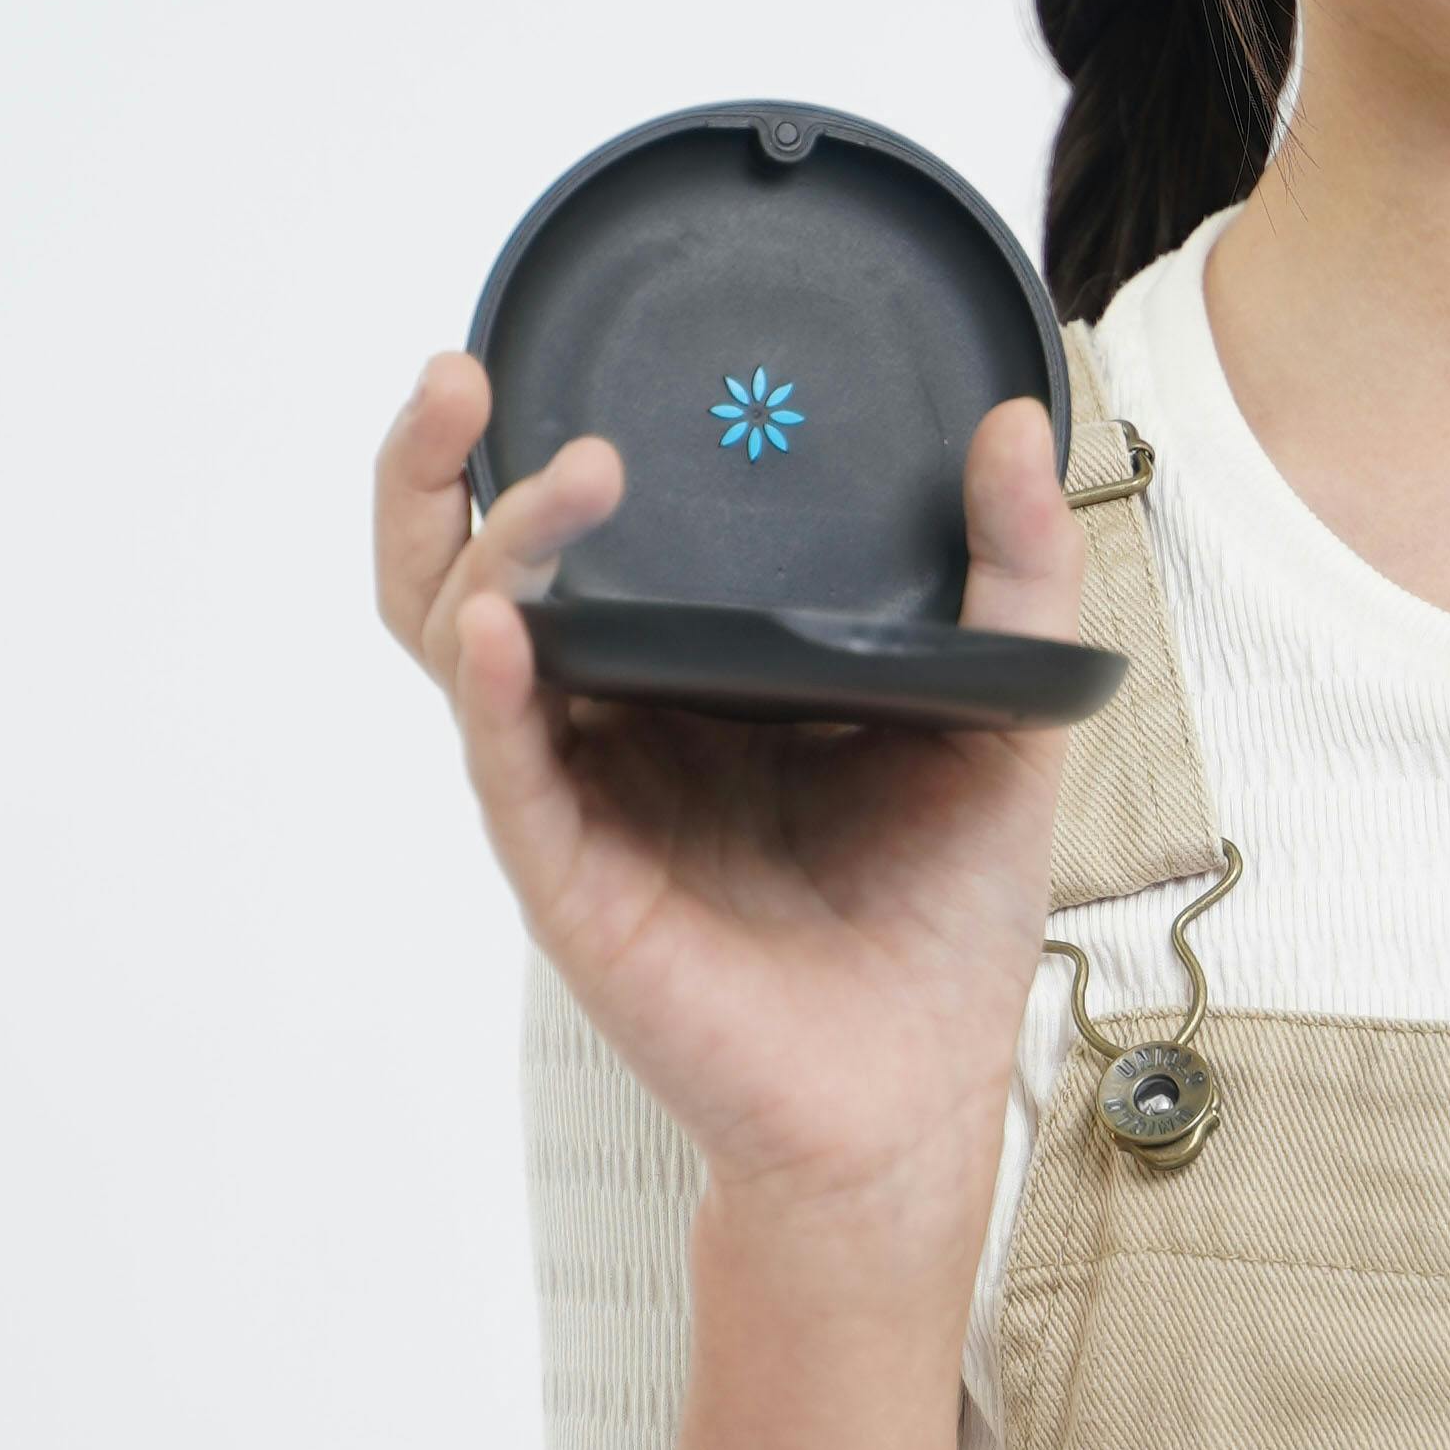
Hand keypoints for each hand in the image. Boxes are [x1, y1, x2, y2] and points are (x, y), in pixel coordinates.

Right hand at [372, 352, 1091, 1229]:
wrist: (916, 1099)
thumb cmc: (939, 917)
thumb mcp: (1003, 715)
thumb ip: (1015, 573)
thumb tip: (1014, 419)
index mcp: (690, 675)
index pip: (582, 538)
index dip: (537, 443)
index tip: (553, 349)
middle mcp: (613, 723)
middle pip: (468, 572)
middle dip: (434, 468)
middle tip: (467, 375)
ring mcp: (582, 797)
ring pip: (465, 650)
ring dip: (486, 547)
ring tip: (547, 468)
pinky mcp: (575, 880)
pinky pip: (511, 770)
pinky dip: (498, 692)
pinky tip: (511, 628)